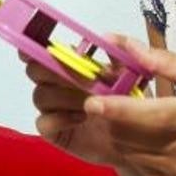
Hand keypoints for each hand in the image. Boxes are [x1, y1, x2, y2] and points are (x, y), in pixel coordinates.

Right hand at [24, 43, 128, 167]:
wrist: (140, 138)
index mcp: (73, 65)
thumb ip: (124, 51)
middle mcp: (59, 84)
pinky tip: (81, 119)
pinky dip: (59, 119)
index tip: (38, 48)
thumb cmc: (134, 102)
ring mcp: (55, 108)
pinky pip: (42, 122)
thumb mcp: (137, 72)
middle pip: (35, 70)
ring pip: (40, 96)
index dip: (34, 47)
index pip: (43, 51)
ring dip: (65, 97)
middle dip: (55, 73)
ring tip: (90, 104)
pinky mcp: (56, 131)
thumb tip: (106, 37)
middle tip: (83, 81)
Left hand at [80, 36, 175, 175]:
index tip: (93, 101)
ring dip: (116, 132)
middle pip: (130, 135)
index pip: (151, 117)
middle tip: (98, 97)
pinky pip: (138, 165)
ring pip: (128, 152)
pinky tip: (141, 134)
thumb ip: (169, 63)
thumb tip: (128, 46)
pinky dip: (131, 147)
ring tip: (120, 113)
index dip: (118, 110)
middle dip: (108, 117)